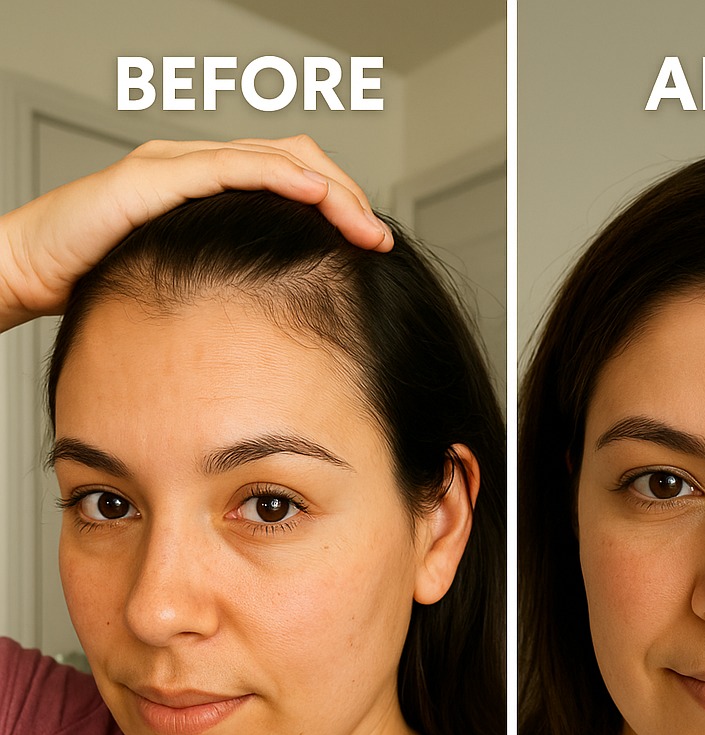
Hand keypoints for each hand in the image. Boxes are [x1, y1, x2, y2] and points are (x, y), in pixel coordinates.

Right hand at [0, 135, 392, 330]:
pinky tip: (314, 195)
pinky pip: (228, 167)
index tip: (375, 244)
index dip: (341, 205)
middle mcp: (200, 167)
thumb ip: (238, 285)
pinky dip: (277, 176)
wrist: (29, 270)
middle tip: (379, 238)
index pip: (294, 180)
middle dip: (347, 196)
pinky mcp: (154, 177)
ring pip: (273, 159)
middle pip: (296, 161)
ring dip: (327, 189)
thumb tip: (294, 315)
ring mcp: (178, 165)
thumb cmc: (103, 279)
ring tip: (362, 223)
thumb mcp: (194, 284)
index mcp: (214, 189)